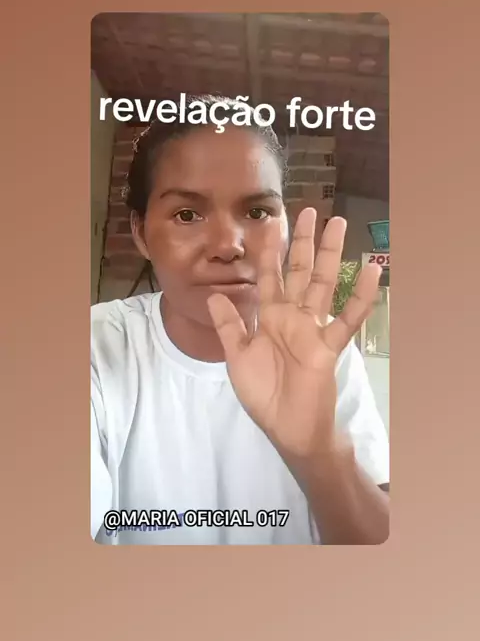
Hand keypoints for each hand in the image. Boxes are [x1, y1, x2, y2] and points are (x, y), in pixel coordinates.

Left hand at [207, 209, 380, 466]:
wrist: (286, 428)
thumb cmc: (263, 394)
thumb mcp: (237, 358)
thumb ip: (229, 326)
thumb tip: (213, 294)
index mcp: (269, 317)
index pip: (268, 276)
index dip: (268, 251)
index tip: (270, 222)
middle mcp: (292, 316)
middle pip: (300, 271)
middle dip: (304, 242)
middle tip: (311, 211)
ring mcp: (313, 328)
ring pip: (323, 283)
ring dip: (330, 254)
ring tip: (339, 224)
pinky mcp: (329, 345)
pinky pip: (347, 318)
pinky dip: (359, 296)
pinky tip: (370, 271)